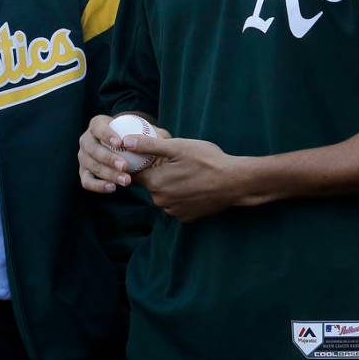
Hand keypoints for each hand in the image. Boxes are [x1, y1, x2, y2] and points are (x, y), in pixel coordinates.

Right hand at [78, 113, 169, 193]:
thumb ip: (151, 133)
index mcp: (96, 124)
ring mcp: (83, 157)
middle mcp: (86, 139)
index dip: (106, 134)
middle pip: (92, 148)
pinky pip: (87, 181)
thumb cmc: (137, 137)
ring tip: (126, 181)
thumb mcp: (146, 131)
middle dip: (108, 158)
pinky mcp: (84, 172)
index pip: (98, 127)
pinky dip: (98, 185)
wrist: (127, 150)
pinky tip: (113, 188)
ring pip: (91, 165)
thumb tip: (155, 139)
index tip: (120, 143)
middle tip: (125, 166)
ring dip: (108, 174)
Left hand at [126, 136, 246, 222]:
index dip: (137, 163)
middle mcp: (160, 201)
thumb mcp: (177, 147)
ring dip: (169, 185)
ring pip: (163, 195)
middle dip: (156, 173)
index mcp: (155, 183)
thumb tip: (124, 142)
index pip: (134, 174)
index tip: (144, 155)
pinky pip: (175, 204)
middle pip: (150, 184)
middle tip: (172, 160)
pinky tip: (193, 184)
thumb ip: (148, 145)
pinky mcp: (186, 217)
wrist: (234, 182)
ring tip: (185, 172)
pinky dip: (180, 195)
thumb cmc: (206, 161)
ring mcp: (174, 211)